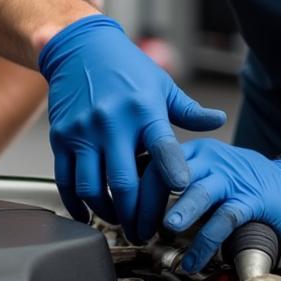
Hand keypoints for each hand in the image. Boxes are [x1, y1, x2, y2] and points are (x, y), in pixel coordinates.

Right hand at [38, 15, 225, 234]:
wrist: (79, 46)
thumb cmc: (125, 66)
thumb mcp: (160, 83)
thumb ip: (188, 109)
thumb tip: (218, 121)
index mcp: (142, 108)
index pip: (161, 145)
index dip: (173, 171)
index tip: (182, 190)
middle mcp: (111, 121)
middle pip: (123, 182)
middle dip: (136, 215)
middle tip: (144, 233)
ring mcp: (83, 130)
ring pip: (92, 187)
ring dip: (107, 214)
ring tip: (120, 223)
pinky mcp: (61, 137)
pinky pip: (65, 180)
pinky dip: (77, 203)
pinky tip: (88, 212)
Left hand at [142, 139, 280, 272]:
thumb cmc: (246, 183)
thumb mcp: (209, 173)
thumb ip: (178, 180)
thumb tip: (136, 195)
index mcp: (198, 151)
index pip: (157, 160)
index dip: (136, 187)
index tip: (123, 213)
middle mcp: (213, 159)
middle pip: (173, 173)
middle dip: (151, 203)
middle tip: (138, 229)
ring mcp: (233, 179)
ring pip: (201, 191)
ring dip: (181, 211)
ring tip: (166, 229)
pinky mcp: (252, 200)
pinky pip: (225, 219)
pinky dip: (206, 241)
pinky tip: (194, 259)